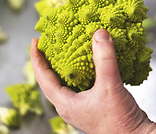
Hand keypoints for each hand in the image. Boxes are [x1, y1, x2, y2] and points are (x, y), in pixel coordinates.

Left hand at [30, 29, 154, 133]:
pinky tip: (87, 63)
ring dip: (62, 66)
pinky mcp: (92, 105)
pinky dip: (78, 71)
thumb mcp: (110, 86)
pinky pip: (78, 84)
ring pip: (64, 83)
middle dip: (46, 61)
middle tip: (46, 43)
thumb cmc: (119, 121)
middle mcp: (70, 106)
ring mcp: (80, 107)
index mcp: (66, 103)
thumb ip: (105, 59)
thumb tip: (99, 34)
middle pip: (49, 80)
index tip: (35, 40)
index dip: (37, 58)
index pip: (43, 77)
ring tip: (64, 49)